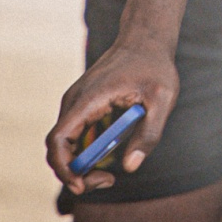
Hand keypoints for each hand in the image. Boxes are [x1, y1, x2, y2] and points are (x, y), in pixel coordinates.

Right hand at [47, 38, 180, 194]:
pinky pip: (77, 135)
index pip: (58, 139)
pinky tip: (112, 152)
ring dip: (82, 163)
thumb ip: (149, 133)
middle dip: (75, 172)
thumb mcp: (163, 99)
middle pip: (58, 147)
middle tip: (107, 179)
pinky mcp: (83, 105)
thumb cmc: (155, 66)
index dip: (64, 167)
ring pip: (66, 144)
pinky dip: (88, 151)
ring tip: (111, 171)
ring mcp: (77, 103)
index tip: (83, 183)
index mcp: (88, 99)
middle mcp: (75, 102)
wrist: (145, 38)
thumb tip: (130, 167)